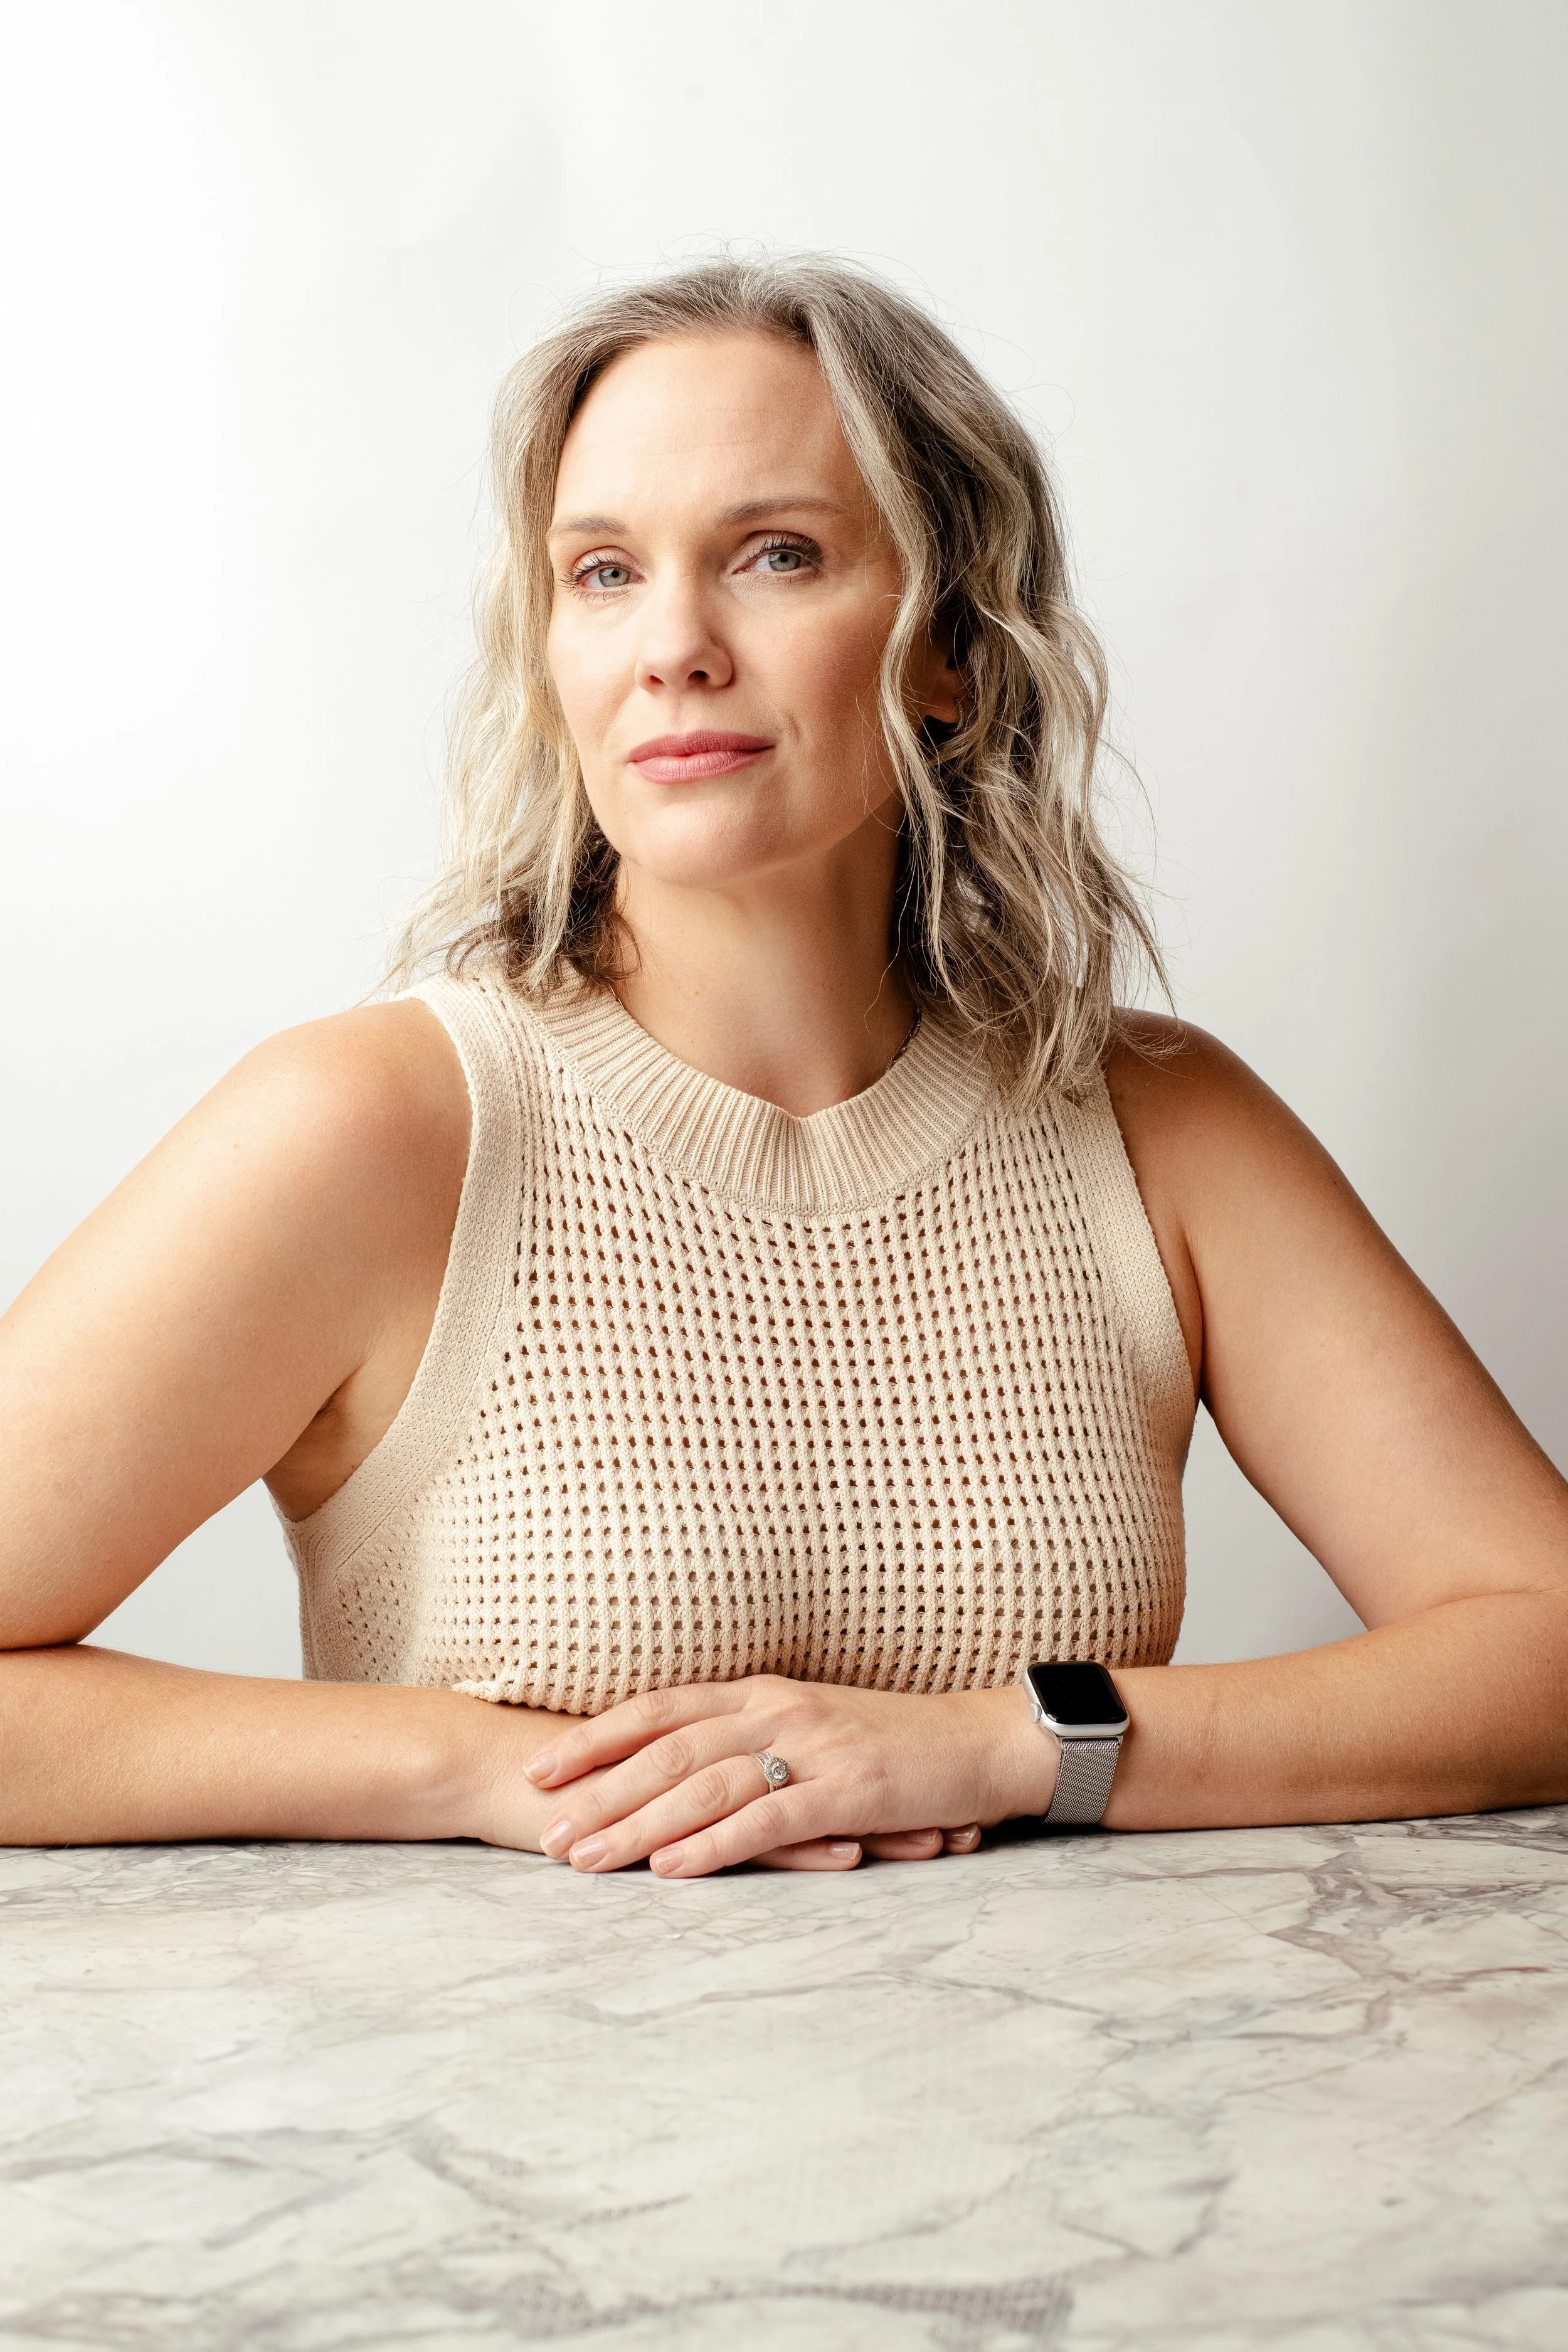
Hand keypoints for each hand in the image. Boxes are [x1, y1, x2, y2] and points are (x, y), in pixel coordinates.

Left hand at [521, 1674, 1052, 1877]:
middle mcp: (778, 1710)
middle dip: (597, 1790)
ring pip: (704, 1784)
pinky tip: (672, 1869)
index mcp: (764, 1693)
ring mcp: (813, 1747)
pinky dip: (714, 1843)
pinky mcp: (848, 1790)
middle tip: (542, 1830)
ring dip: (637, 1823)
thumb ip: (752, 1742)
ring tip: (585, 1860)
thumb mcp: (813, 1728)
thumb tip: (683, 1772)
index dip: (595, 1737)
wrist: (983, 1742)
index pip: (659, 1710)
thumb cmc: (896, 1745)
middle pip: (667, 1748)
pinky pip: (767, 1817)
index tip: (538, 1767)